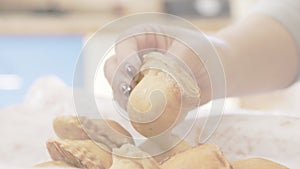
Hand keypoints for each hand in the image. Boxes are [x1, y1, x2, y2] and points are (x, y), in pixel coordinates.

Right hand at [104, 24, 226, 109]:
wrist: (219, 73)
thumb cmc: (207, 53)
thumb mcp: (192, 52)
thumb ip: (174, 64)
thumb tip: (160, 84)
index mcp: (146, 36)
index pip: (124, 43)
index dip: (124, 57)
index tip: (135, 71)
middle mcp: (138, 56)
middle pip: (113, 67)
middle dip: (118, 80)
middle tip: (130, 91)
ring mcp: (140, 77)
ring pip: (119, 89)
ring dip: (126, 99)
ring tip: (140, 106)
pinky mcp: (147, 96)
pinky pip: (134, 105)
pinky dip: (138, 111)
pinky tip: (150, 114)